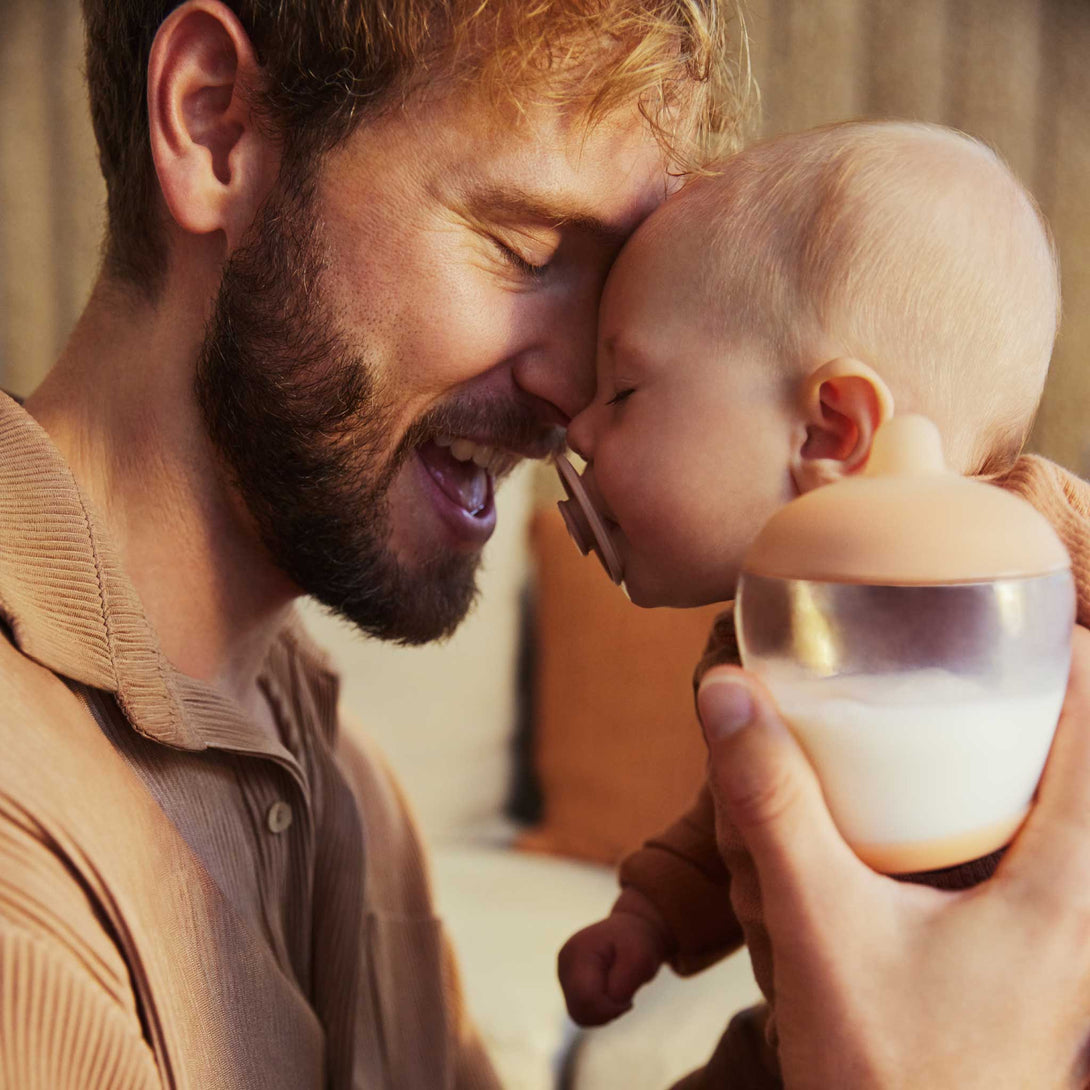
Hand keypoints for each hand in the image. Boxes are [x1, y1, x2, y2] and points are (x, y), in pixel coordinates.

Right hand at [558, 889, 672, 1025]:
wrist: (630, 930)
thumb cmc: (637, 943)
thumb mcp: (640, 960)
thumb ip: (622, 986)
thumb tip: (605, 1006)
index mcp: (579, 951)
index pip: (585, 998)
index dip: (610, 1009)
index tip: (629, 1001)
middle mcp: (565, 962)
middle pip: (579, 1010)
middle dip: (607, 1012)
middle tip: (626, 999)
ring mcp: (563, 973)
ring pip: (579, 1014)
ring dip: (603, 1012)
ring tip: (618, 992)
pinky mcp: (567, 984)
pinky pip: (581, 1011)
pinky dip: (598, 1011)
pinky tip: (610, 995)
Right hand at [697, 626, 1089, 1089]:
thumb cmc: (891, 1079)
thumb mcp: (819, 927)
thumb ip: (773, 805)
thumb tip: (730, 696)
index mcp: (1066, 885)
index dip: (1072, 647)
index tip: (1011, 600)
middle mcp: (1084, 904)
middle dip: (1037, 686)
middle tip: (962, 637)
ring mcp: (1066, 937)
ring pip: (1067, 803)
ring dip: (1019, 743)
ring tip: (951, 699)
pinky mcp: (1034, 958)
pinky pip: (1036, 847)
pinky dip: (995, 797)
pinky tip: (929, 798)